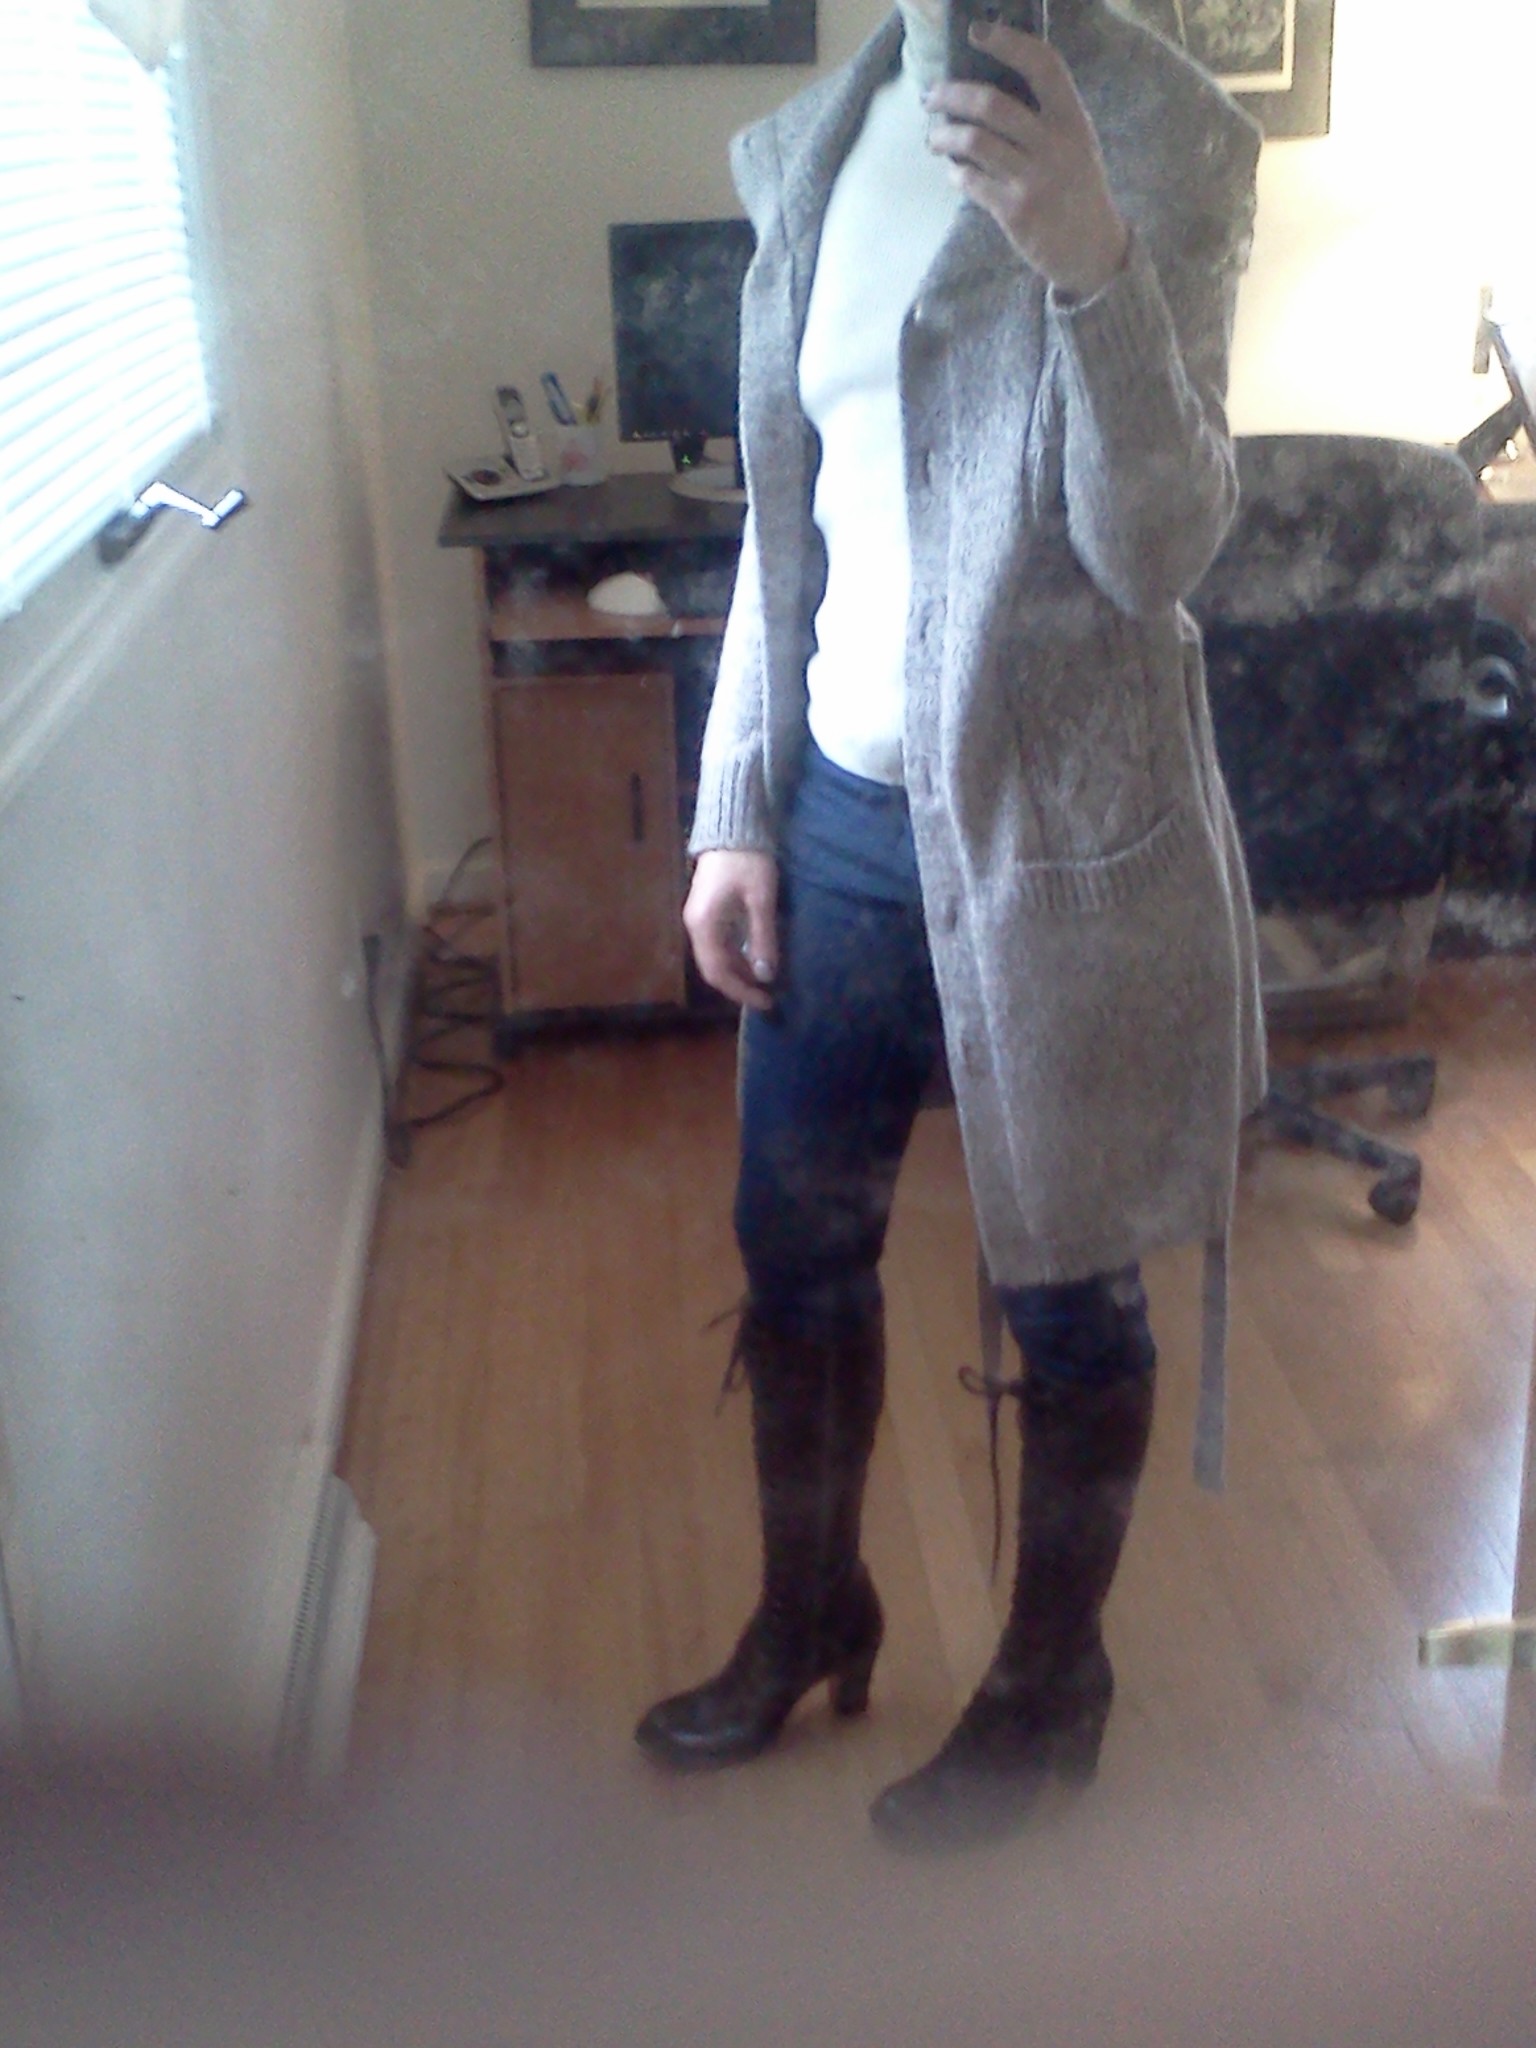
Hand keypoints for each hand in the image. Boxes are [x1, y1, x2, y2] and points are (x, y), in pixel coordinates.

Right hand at [682, 850, 779, 1011]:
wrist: (732, 827)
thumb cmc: (748, 861)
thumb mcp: (760, 900)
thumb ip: (762, 938)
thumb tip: (765, 975)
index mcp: (704, 925)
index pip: (718, 972)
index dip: (741, 991)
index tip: (766, 1001)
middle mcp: (695, 926)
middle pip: (713, 968)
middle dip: (739, 986)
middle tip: (766, 996)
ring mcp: (699, 919)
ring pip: (715, 957)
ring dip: (738, 972)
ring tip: (763, 981)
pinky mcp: (707, 912)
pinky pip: (718, 944)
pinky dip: (735, 956)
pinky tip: (754, 959)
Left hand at [924, 24, 1128, 300]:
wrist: (1092, 249)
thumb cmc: (1076, 189)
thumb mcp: (1076, 143)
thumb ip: (1045, 116)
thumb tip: (987, 90)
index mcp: (1073, 119)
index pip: (1044, 65)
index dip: (1008, 42)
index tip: (977, 32)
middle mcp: (1055, 145)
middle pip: (991, 104)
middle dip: (951, 94)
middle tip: (930, 97)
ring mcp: (1034, 179)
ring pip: (973, 142)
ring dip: (944, 135)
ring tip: (935, 137)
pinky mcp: (1015, 212)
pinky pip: (971, 181)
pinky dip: (955, 172)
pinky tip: (954, 171)